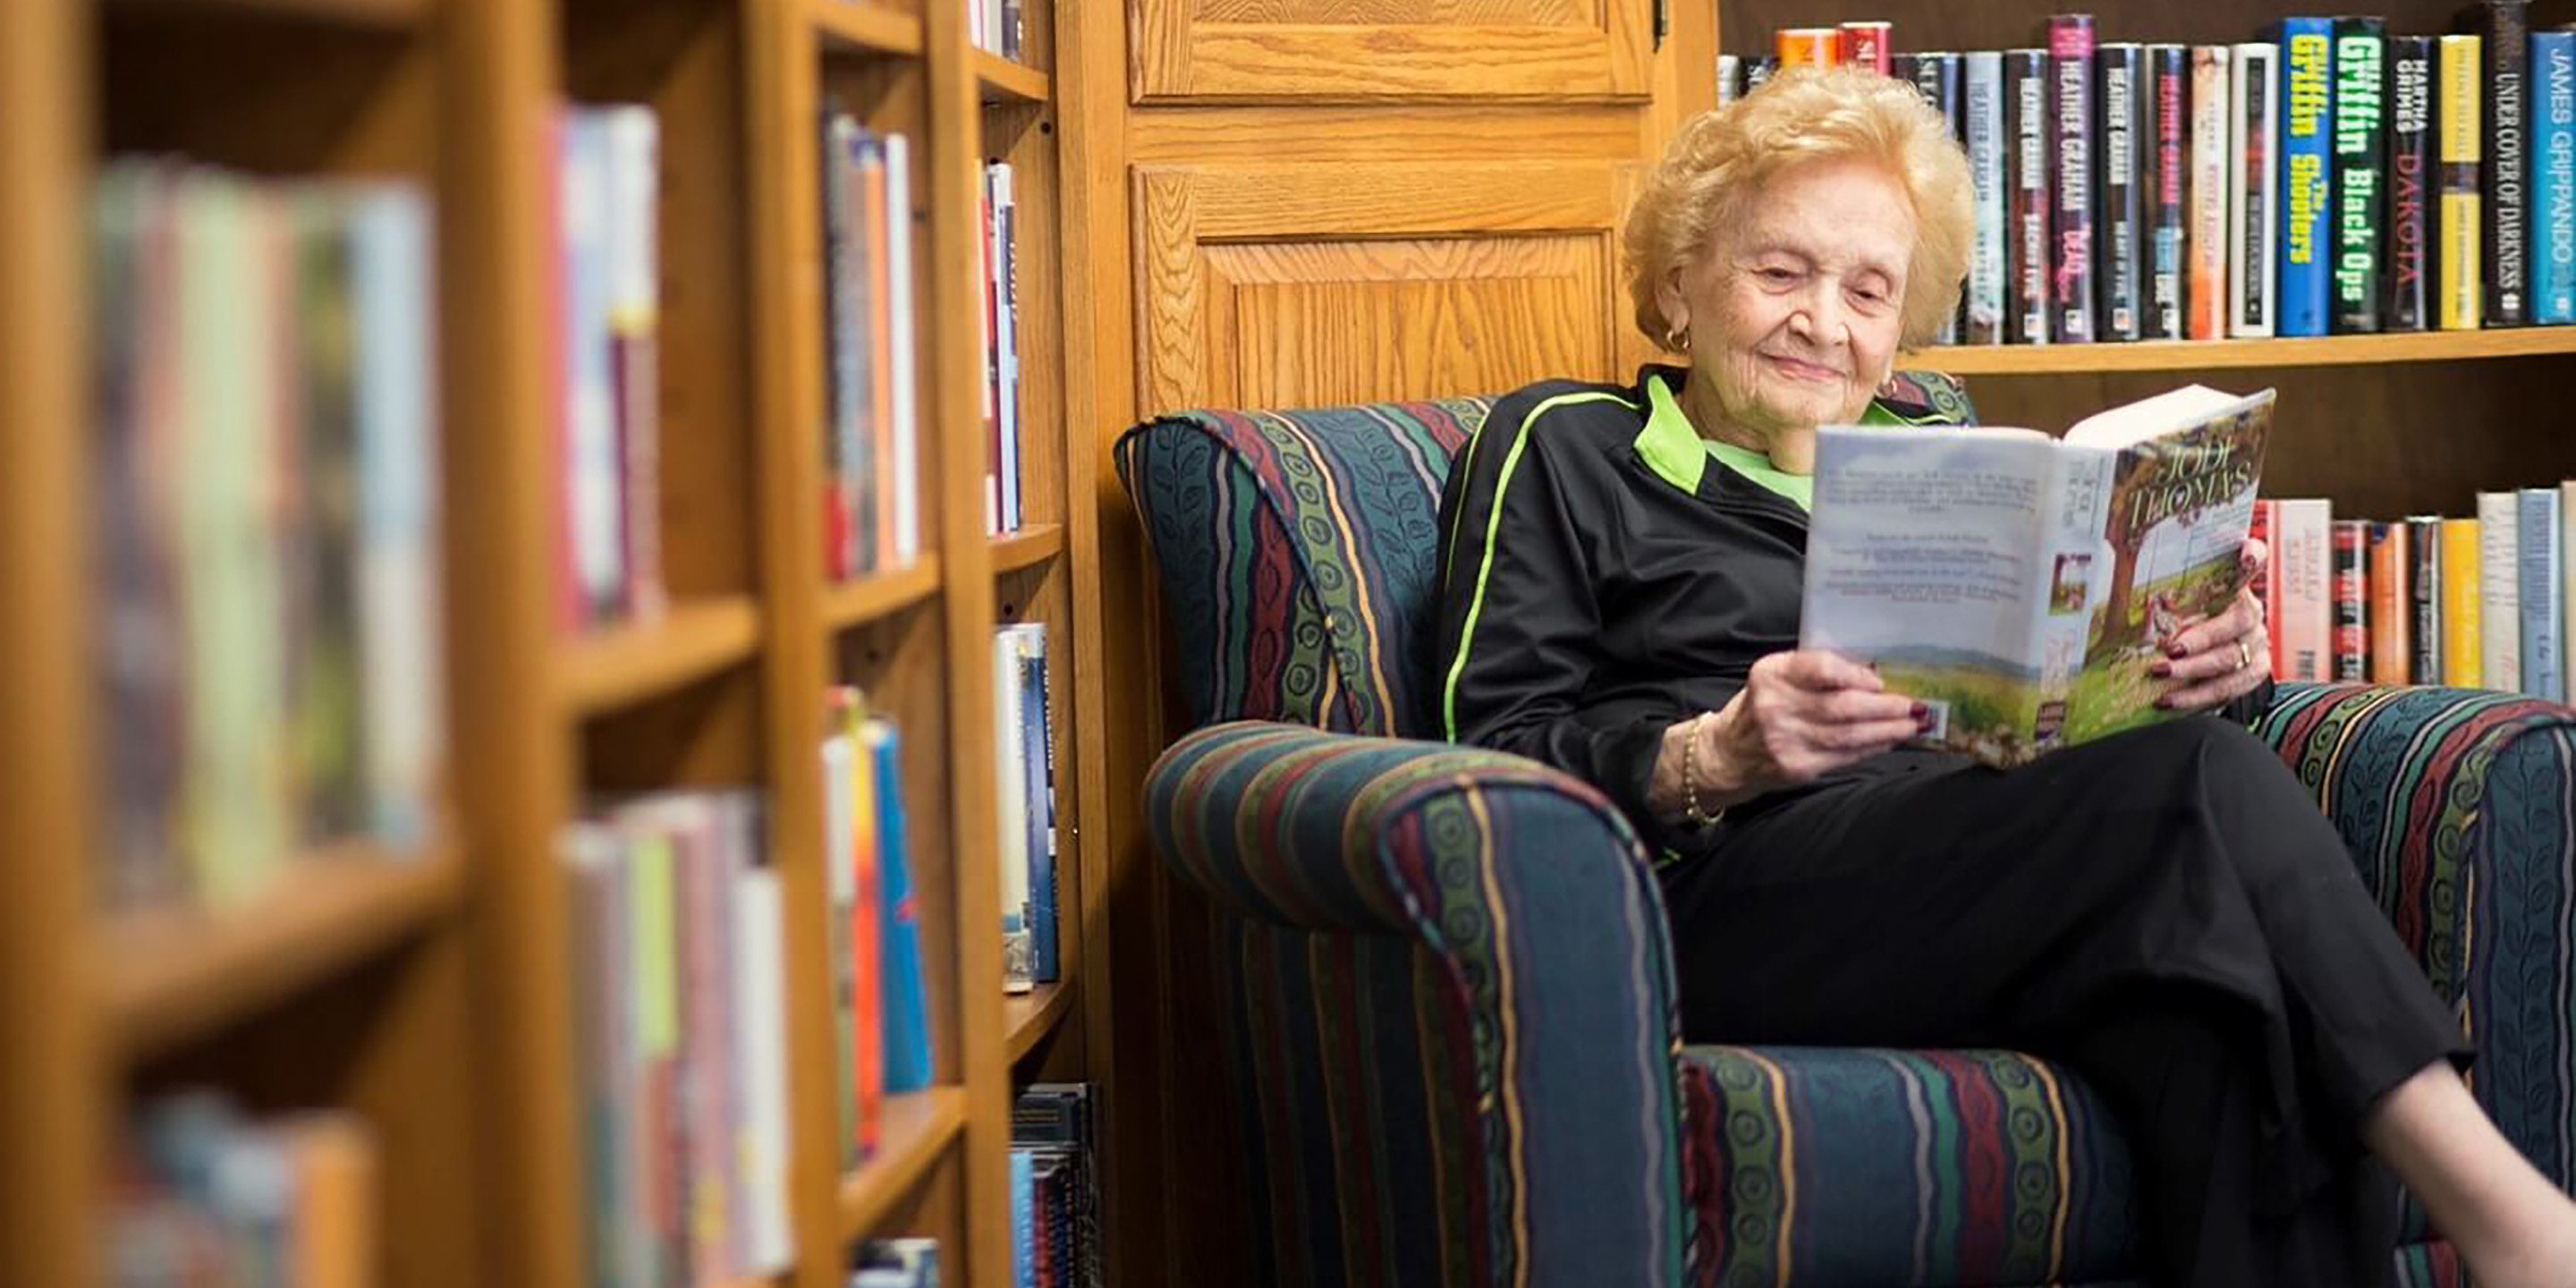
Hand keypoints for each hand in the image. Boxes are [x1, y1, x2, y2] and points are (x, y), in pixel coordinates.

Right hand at [1697, 650, 1923, 802]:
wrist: (1729, 752)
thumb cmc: (1763, 706)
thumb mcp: (1778, 677)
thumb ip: (1817, 671)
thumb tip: (1874, 674)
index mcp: (1771, 674)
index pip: (1819, 668)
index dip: (1856, 674)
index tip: (1879, 681)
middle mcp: (1775, 707)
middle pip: (1842, 706)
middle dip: (1885, 707)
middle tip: (1912, 705)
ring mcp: (1785, 741)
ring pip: (1849, 735)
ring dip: (1887, 730)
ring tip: (1911, 724)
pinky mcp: (1797, 767)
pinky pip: (1844, 756)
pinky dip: (1872, 748)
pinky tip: (1888, 741)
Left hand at [2153, 537, 2271, 712]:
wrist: (2214, 657)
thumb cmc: (2187, 623)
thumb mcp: (2177, 606)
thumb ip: (2165, 598)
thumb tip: (2130, 590)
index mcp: (2236, 587)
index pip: (2255, 559)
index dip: (2253, 556)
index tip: (2244, 556)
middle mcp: (2252, 614)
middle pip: (2236, 623)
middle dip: (2200, 639)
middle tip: (2169, 651)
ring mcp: (2256, 645)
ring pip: (2229, 660)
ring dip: (2192, 671)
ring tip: (2160, 676)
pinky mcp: (2252, 675)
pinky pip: (2226, 689)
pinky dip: (2195, 697)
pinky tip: (2169, 699)